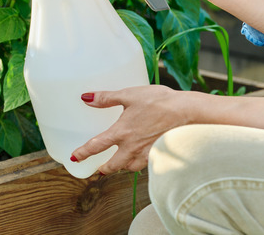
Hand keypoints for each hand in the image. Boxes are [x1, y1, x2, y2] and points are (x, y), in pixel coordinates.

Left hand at [70, 85, 189, 173]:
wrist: (188, 112)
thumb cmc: (160, 102)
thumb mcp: (129, 95)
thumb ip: (106, 98)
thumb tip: (86, 98)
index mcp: (121, 133)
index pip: (96, 146)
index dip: (83, 153)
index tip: (74, 158)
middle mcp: (132, 148)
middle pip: (113, 166)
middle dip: (103, 169)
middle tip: (98, 169)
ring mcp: (147, 154)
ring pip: (130, 167)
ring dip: (122, 167)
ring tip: (119, 164)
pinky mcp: (160, 155)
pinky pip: (146, 165)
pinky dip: (140, 164)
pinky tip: (141, 159)